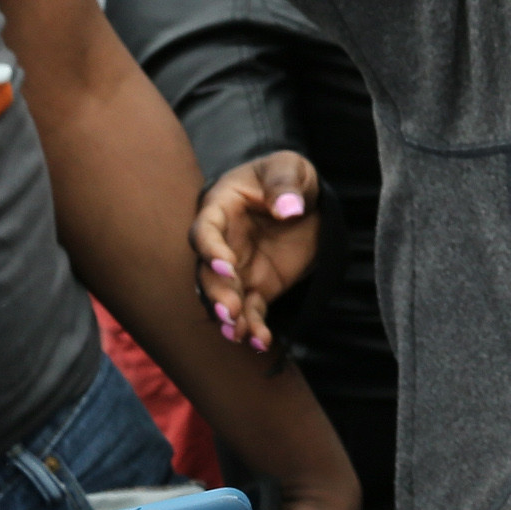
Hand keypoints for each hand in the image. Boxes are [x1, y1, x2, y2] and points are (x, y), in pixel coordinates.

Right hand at [193, 151, 320, 352]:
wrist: (304, 199)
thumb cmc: (286, 176)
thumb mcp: (290, 167)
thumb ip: (285, 183)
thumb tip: (288, 208)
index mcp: (220, 210)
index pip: (206, 231)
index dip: (212, 249)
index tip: (226, 265)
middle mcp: (221, 244)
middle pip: (207, 272)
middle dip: (217, 293)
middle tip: (229, 311)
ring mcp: (236, 269)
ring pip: (223, 297)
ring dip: (228, 316)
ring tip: (238, 334)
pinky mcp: (256, 287)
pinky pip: (250, 311)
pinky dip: (253, 327)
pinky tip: (260, 342)